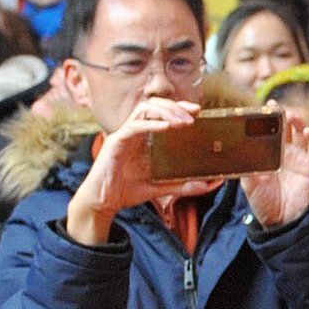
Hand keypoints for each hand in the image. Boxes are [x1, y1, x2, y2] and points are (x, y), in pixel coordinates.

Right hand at [64, 98, 227, 245]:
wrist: (101, 203)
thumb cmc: (124, 192)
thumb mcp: (159, 187)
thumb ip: (182, 185)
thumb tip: (208, 186)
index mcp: (143, 138)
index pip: (162, 113)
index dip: (179, 108)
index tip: (198, 111)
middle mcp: (134, 132)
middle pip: (154, 105)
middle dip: (176, 105)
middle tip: (195, 113)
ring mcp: (124, 135)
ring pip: (144, 109)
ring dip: (166, 111)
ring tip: (183, 121)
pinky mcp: (115, 142)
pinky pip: (134, 126)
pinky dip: (151, 124)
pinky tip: (166, 127)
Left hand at [243, 108, 308, 229]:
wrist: (282, 221)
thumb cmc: (263, 203)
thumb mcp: (249, 186)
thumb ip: (245, 169)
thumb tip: (234, 154)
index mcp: (269, 154)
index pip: (269, 131)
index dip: (268, 118)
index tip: (264, 106)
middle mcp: (284, 153)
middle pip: (286, 127)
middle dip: (283, 115)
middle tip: (277, 107)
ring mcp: (298, 158)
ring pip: (301, 133)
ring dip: (298, 122)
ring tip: (292, 116)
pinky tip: (308, 132)